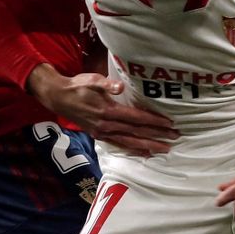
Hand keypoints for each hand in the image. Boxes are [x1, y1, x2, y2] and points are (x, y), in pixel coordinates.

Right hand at [27, 66, 177, 154]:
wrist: (59, 98)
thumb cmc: (77, 86)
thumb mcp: (91, 80)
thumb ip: (106, 84)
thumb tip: (119, 87)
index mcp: (108, 111)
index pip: (136, 118)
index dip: (154, 121)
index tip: (169, 123)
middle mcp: (107, 125)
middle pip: (137, 132)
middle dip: (157, 135)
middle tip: (175, 137)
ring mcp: (103, 133)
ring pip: (130, 142)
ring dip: (149, 146)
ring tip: (165, 149)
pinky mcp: (99, 136)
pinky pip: (120, 145)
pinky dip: (134, 150)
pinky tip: (145, 153)